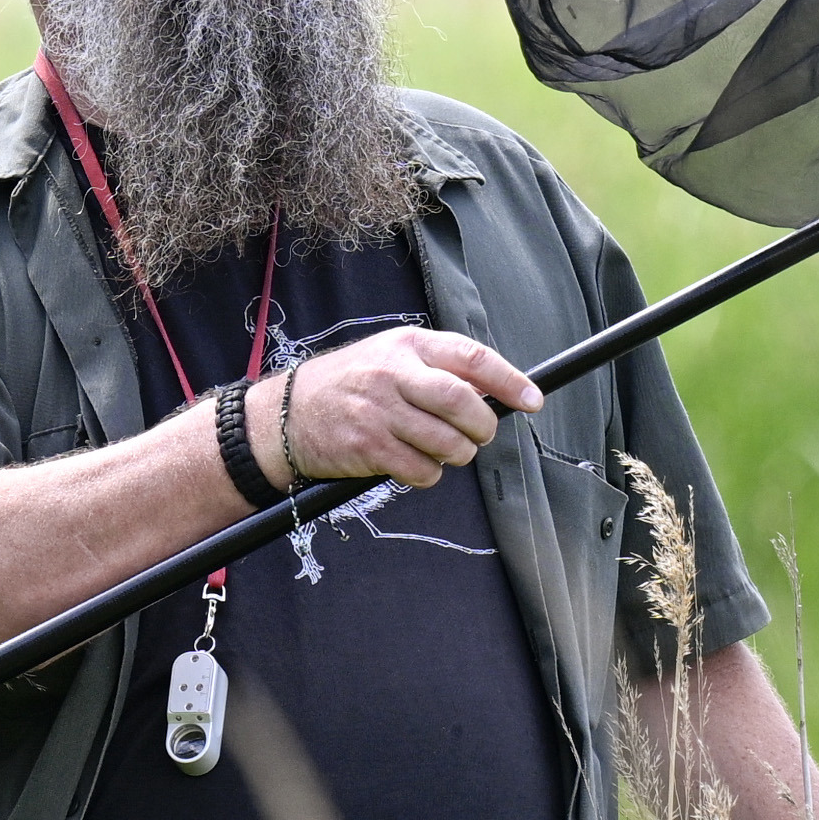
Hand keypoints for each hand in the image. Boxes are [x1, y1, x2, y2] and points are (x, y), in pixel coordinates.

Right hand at [253, 327, 538, 489]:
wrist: (285, 414)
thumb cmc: (349, 385)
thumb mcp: (390, 357)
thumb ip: (437, 368)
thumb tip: (496, 391)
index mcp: (407, 345)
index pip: (471, 358)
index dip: (510, 380)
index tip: (533, 399)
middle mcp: (393, 374)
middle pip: (462, 402)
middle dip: (483, 425)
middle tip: (481, 434)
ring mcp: (379, 412)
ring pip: (447, 442)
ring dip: (458, 454)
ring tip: (446, 450)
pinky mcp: (368, 447)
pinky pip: (422, 471)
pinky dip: (429, 474)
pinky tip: (414, 464)